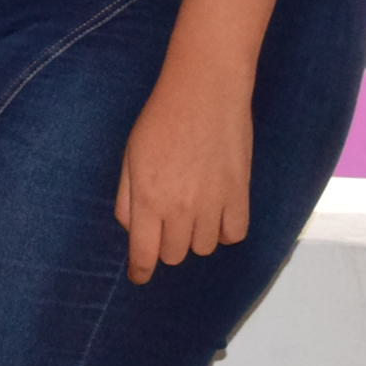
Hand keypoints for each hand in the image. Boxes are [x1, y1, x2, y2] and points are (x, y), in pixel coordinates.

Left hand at [114, 66, 253, 283]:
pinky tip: (217, 214)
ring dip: (195, 237)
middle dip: (165, 245)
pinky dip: (225, 231)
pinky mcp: (239, 194)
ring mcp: (212, 204)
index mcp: (148, 199)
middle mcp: (180, 208)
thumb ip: (126, 197)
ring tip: (192, 211)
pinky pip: (234, 235)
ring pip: (204, 248)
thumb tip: (132, 229)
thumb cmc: (161, 117)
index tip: (140, 276)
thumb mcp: (130, 155)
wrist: (204, 90)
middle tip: (166, 222)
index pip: (144, 255)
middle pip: (174, 255)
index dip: (140, 271)